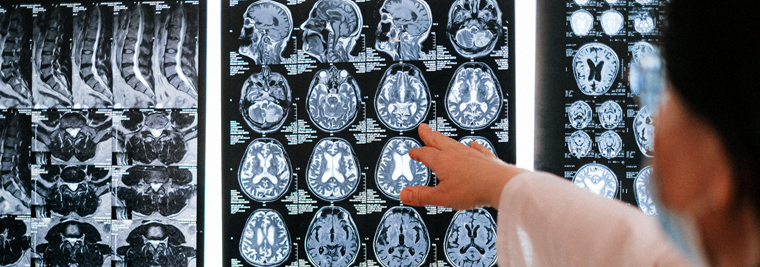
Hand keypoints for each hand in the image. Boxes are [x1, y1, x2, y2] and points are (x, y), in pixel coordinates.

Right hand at [400, 123, 528, 209]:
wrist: (500, 184)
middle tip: (423, 128)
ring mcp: (472, 154)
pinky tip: (473, 144)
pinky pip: (477, 148)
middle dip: (429, 135)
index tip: (412, 152)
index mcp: (442, 161)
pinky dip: (473, 146)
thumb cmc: (473, 189)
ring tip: (442, 136)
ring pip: (455, 143)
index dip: (417, 153)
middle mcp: (456, 154)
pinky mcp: (486, 158)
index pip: (425, 154)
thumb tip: (405, 194)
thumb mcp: (441, 197)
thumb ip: (422, 196)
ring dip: (445, 139)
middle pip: (438, 141)